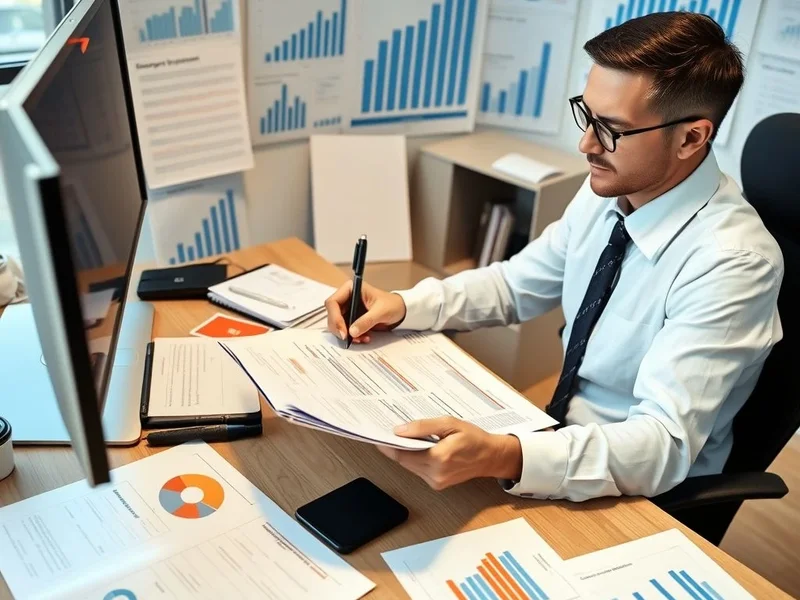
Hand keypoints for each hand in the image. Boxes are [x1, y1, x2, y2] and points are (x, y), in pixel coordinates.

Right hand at [325, 280, 406, 343]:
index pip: (333, 302)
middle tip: (348, 339)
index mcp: (351, 288)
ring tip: (361, 339)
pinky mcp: (351, 319)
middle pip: (332, 315)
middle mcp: (346, 298)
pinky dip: (352, 337)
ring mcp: (348, 309)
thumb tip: (352, 331)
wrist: (400, 312)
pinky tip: (364, 338)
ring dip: (346, 334)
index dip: (334, 317)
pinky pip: (345, 330)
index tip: (343, 332)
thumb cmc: (392, 305)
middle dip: (339, 329)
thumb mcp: (381, 312)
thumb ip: (366, 321)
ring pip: (337, 324)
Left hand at [376, 417, 522, 489]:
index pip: (402, 454)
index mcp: (439, 458)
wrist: (490, 456)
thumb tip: (399, 431)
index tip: (376, 436)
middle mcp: (436, 473)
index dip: (387, 446)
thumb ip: (423, 427)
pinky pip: (418, 470)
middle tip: (387, 432)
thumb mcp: (449, 424)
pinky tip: (417, 447)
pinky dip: (414, 459)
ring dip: (404, 453)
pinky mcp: (437, 484)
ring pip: (410, 466)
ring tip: (403, 437)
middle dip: (394, 447)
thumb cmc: (473, 437)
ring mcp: (436, 481)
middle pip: (403, 461)